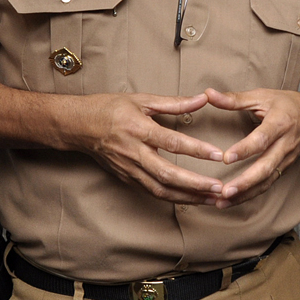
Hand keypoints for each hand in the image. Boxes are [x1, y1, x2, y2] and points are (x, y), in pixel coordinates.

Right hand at [58, 92, 225, 203]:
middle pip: (168, 174)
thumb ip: (174, 103)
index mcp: (139, 129)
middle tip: (220, 188)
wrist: (79, 126)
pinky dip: (174, 198)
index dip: (196, 150)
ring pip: (161, 190)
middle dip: (195, 184)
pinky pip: (153, 192)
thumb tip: (202, 99)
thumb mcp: (142, 99)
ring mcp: (130, 169)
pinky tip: (192, 200)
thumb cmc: (110, 108)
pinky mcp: (127, 179)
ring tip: (212, 199)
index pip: (172, 142)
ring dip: (188, 197)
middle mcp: (134, 153)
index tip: (218, 155)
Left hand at [202, 87, 299, 207]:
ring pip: (266, 181)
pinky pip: (267, 185)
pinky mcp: (283, 169)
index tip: (226, 158)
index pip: (262, 139)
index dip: (245, 149)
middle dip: (245, 182)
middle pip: (266, 167)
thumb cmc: (288, 105)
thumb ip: (234, 98)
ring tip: (222, 202)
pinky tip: (232, 201)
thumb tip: (208, 94)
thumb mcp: (263, 96)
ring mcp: (285, 160)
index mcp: (279, 123)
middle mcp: (284, 145)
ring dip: (244, 194)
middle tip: (224, 191)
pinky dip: (249, 195)